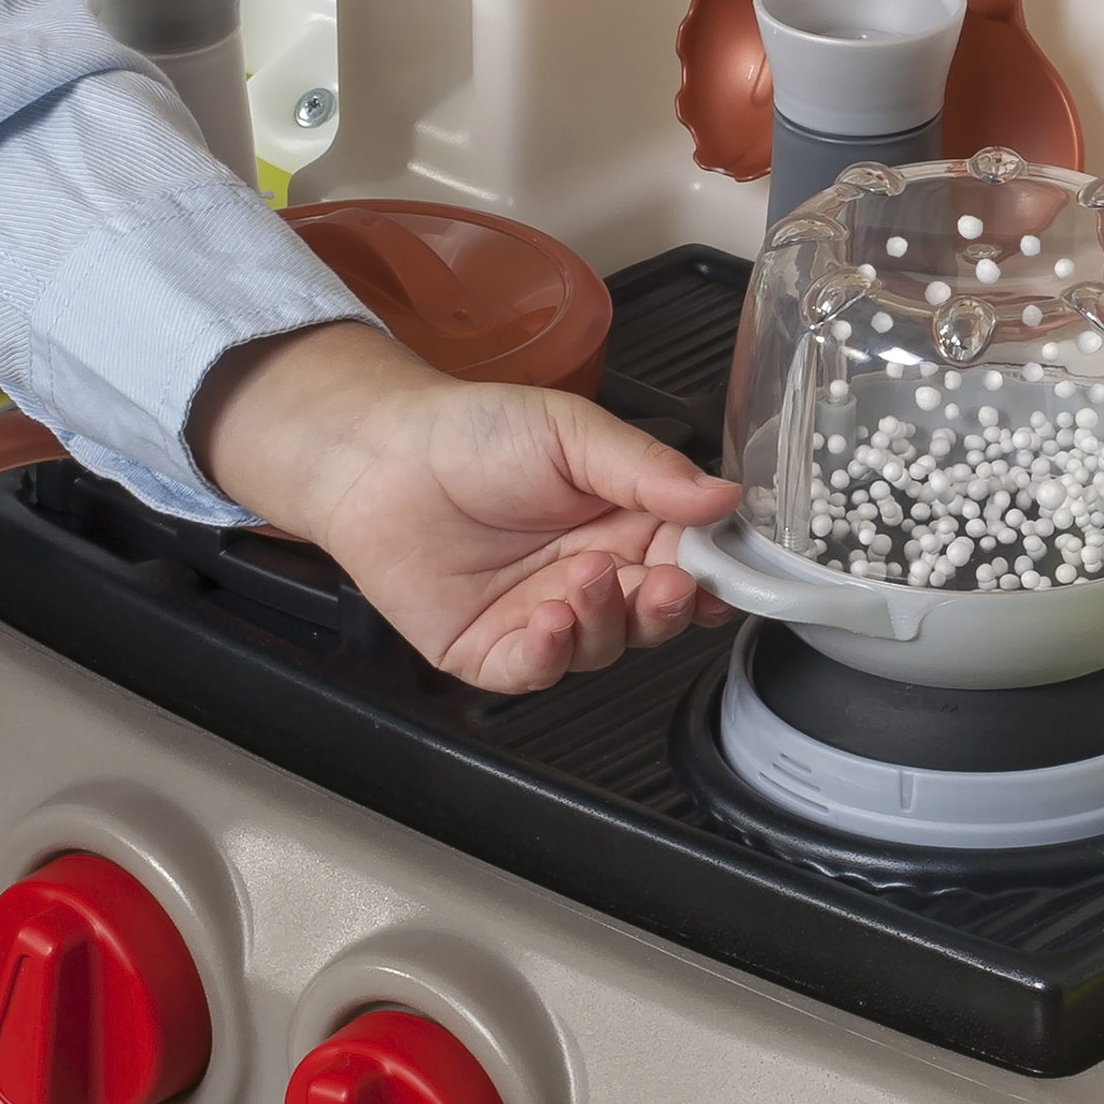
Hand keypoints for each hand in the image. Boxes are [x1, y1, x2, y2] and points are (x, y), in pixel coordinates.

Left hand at [191, 324, 739, 693]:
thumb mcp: (573, 431)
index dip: (710, 575)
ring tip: (583, 578)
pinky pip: (537, 672)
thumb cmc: (473, 433)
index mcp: (625, 521)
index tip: (719, 571)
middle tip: (664, 583)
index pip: (690, 562)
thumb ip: (649, 470)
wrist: (379, 457)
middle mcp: (593, 574)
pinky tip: (549, 621)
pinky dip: (551, 654)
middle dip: (666, 607)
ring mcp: (546, 616)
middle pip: (656, 616)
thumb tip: (724, 497)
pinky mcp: (494, 650)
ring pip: (605, 647)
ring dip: (605, 620)